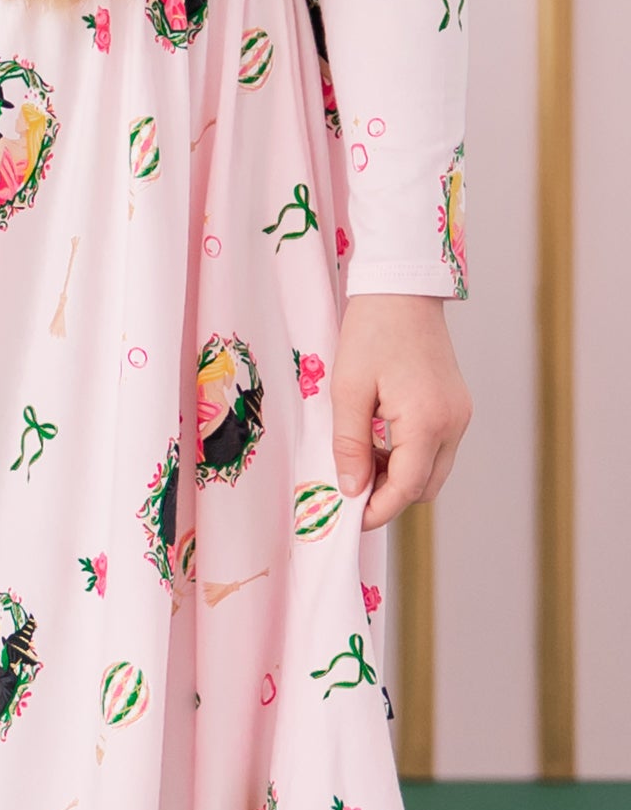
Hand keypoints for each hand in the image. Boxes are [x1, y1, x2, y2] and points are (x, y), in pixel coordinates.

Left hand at [333, 292, 469, 527]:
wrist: (401, 290)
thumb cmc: (370, 332)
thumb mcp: (348, 388)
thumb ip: (349, 442)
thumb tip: (351, 489)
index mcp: (429, 421)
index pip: (409, 488)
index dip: (379, 509)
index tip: (350, 519)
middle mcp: (454, 424)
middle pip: (427, 486)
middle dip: (390, 496)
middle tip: (350, 490)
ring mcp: (460, 416)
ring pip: (434, 469)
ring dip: (400, 475)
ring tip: (358, 460)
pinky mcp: (457, 406)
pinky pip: (436, 447)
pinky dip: (410, 455)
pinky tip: (378, 441)